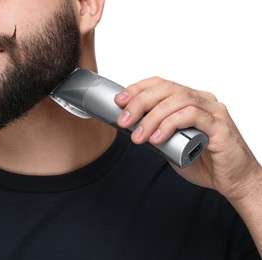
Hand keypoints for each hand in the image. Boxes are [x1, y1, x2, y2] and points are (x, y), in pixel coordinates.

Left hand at [114, 76, 261, 201]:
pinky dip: (170, 125)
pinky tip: (157, 138)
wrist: (232, 181)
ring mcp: (212, 111)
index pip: (161, 84)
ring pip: (177, 101)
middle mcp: (202, 100)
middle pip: (166, 89)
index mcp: (190, 100)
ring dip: (152, 118)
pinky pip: (192, 116)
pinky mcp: (219, 125)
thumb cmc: (204, 162)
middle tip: (124, 120)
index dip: (138, 89)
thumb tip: (131, 126)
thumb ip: (156, 131)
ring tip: (138, 136)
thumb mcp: (172, 143)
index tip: (119, 101)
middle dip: (139, 103)